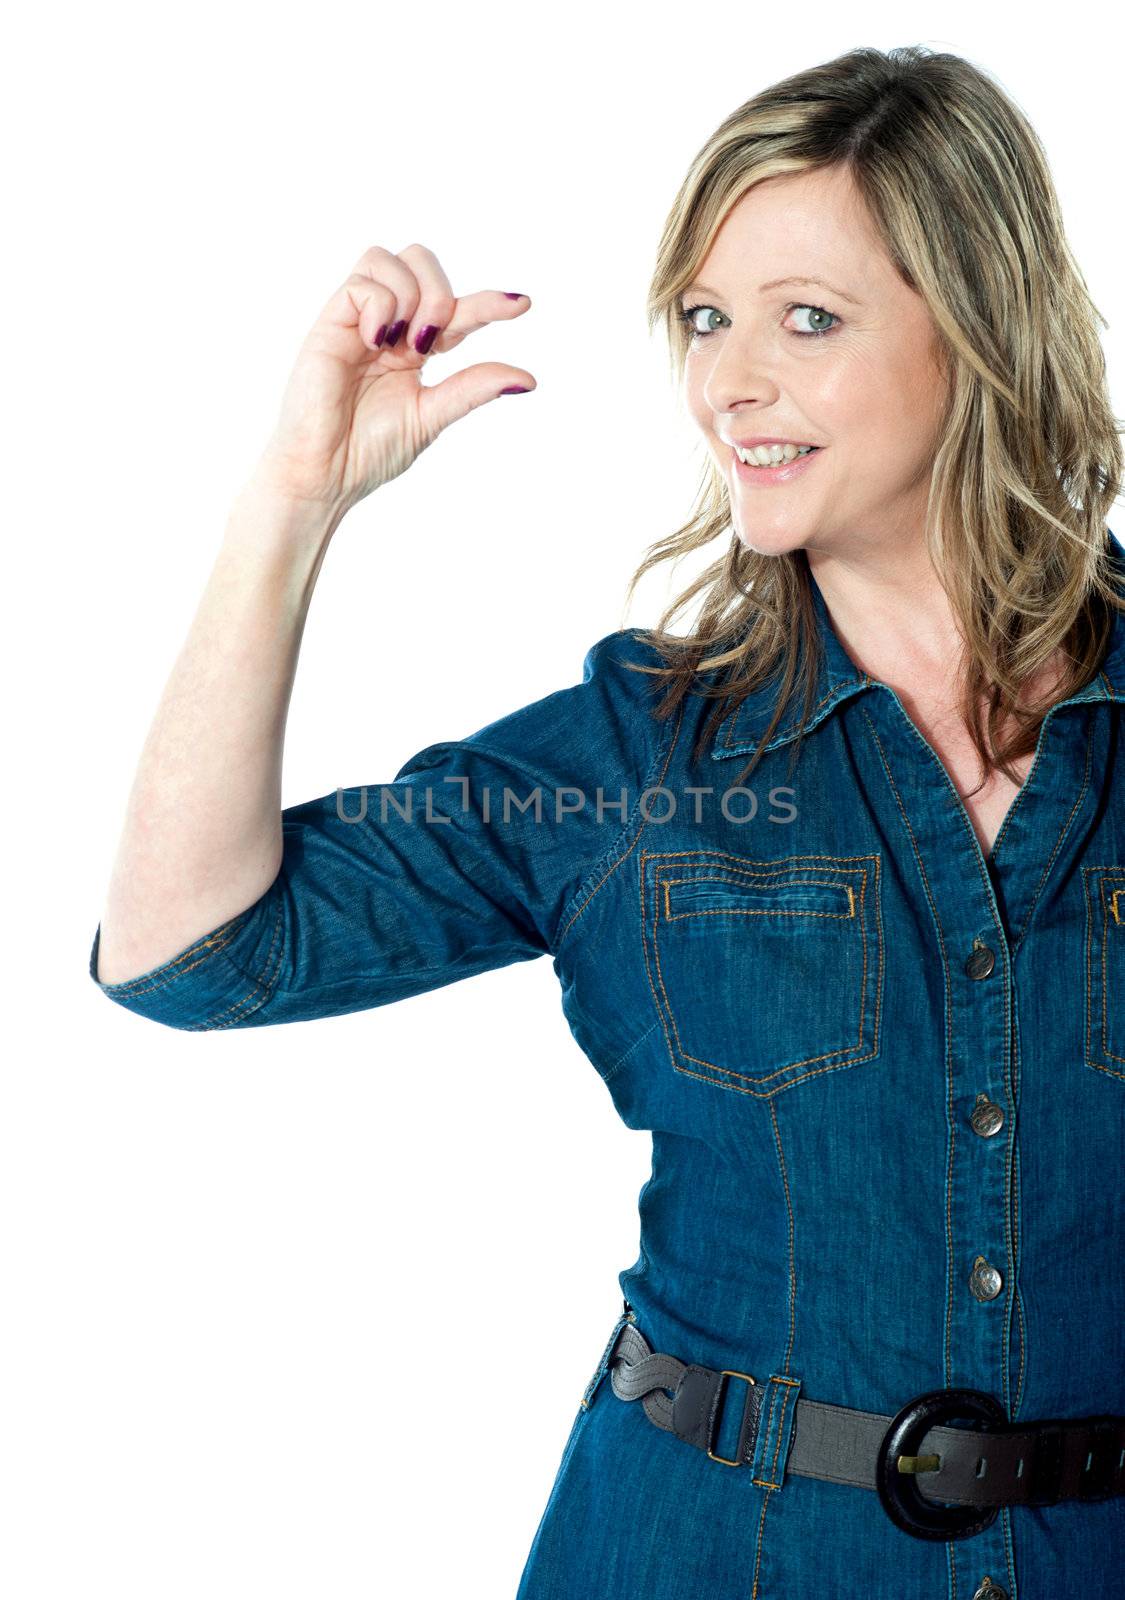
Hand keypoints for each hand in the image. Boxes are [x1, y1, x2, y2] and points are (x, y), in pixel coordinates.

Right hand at [253, 242, 534, 511]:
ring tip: (403, 344)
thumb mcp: (432, 416)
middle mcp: (388, 327)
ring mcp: (358, 321)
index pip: (456, 310)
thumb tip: (527, 379)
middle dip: (441, 293)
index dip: (489, 303)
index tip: (522, 305)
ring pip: (390, 259)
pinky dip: (381, 306)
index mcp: (414, 348)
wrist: (325, 474)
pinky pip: (363, 284)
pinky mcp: (330, 324)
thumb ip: (472, 389)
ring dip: (411, 295)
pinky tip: (377, 343)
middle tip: (432, 343)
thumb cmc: (369, 451)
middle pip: (422, 261)